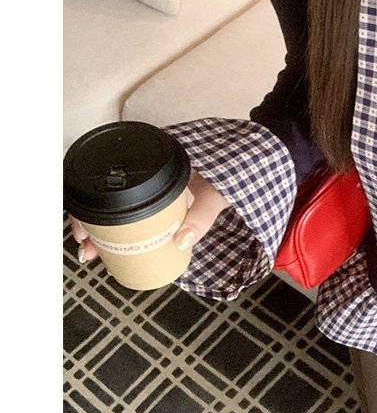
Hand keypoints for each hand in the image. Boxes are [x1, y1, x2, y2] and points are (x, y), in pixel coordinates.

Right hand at [70, 171, 228, 266]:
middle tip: (87, 249)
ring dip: (101, 229)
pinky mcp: (161, 197)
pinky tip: (112, 245)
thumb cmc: (237, 170)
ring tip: (93, 252)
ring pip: (116, 205)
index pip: (111, 178)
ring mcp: (153, 184)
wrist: (256, 162)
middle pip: (107, 196)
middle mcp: (150, 168)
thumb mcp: (217, 192)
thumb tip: (181, 240)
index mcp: (158, 159)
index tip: (85, 229)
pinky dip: (119, 228)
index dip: (90, 206)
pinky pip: (133, 211)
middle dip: (89, 223)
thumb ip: (202, 214)